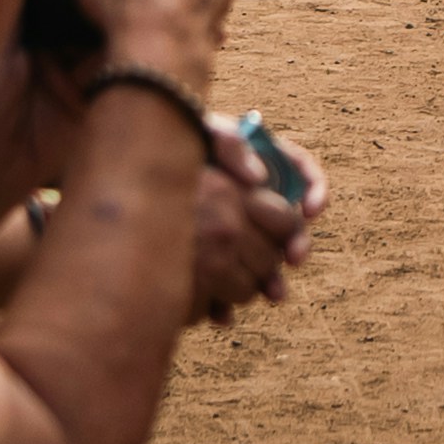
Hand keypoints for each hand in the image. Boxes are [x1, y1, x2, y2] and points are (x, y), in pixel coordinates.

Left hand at [188, 123, 324, 321]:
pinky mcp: (210, 261)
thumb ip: (230, 144)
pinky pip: (228, 282)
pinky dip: (229, 298)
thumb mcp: (201, 133)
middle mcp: (253, 200)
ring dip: (272, 278)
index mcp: (260, 163)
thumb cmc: (171, 147)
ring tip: (274, 294)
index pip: (300, 172)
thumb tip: (259, 178)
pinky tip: (224, 311)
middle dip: (296, 243)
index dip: (314, 189)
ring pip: (263, 261)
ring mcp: (233, 231)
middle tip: (295, 258)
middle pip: (288, 223)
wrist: (130, 178)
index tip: (310, 210)